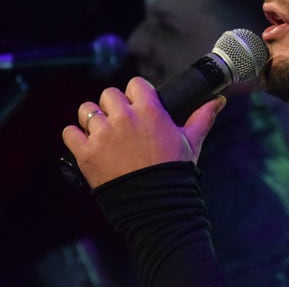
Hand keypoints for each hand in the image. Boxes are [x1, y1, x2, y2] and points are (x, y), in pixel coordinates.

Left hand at [62, 76, 225, 188]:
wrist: (156, 205)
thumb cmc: (175, 171)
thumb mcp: (191, 141)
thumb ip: (202, 117)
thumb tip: (219, 101)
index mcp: (150, 111)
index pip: (135, 84)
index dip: (136, 94)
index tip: (137, 104)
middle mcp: (124, 118)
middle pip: (108, 94)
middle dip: (113, 105)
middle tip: (120, 122)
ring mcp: (103, 135)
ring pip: (86, 110)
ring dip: (91, 118)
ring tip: (101, 132)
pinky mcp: (85, 153)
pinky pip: (69, 133)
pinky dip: (75, 137)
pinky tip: (86, 144)